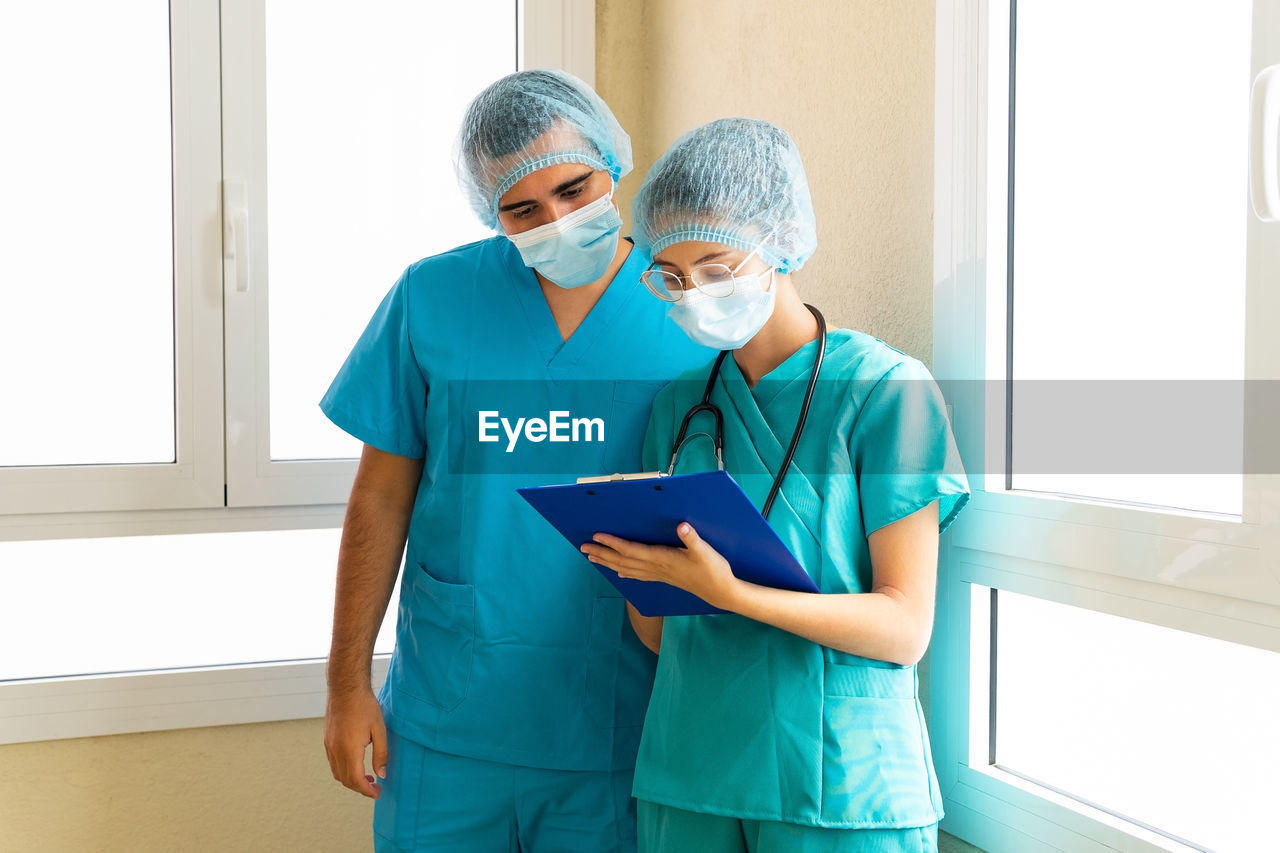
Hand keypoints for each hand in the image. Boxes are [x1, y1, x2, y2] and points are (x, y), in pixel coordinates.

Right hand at [323, 688, 387, 798]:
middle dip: (360, 788)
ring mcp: (329, 746)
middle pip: (345, 780)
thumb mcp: (379, 730)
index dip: (367, 790)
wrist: (346, 688)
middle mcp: (336, 750)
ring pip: (337, 773)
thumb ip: (381, 754)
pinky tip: (356, 764)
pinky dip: (344, 770)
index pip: (356, 780)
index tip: (377, 793)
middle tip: (375, 788)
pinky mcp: (327, 740)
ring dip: (351, 780)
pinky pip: (333, 763)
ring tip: (368, 777)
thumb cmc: (365, 706)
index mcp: (349, 749)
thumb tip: (382, 774)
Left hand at [581, 523, 740, 610]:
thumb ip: (692, 539)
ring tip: (592, 558)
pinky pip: (637, 575)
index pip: (631, 550)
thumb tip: (682, 526)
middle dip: (602, 553)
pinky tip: (618, 573)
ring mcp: (658, 575)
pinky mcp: (662, 578)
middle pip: (622, 560)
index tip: (597, 536)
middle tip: (582, 547)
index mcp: (662, 559)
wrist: (720, 592)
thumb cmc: (713, 570)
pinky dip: (624, 572)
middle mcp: (656, 568)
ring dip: (607, 562)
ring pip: (626, 569)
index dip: (613, 543)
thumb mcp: (705, 552)